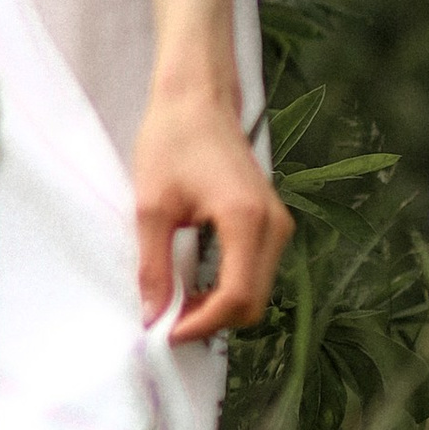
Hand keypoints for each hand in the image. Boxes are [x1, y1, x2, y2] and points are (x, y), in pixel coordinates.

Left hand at [130, 78, 291, 342]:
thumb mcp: (151, 207)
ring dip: (221, 307)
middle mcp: (273, 225)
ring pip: (259, 289)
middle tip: (168, 323)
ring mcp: (277, 222)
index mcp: (246, 220)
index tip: (166, 332)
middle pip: (254, 301)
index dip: (202, 323)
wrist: (197, 97)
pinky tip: (195, 285)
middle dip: (212, 321)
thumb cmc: (171, 140)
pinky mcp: (271, 219)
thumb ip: (153, 266)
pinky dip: (230, 288)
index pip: (236, 297)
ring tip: (177, 305)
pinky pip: (258, 270)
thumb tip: (153, 316)